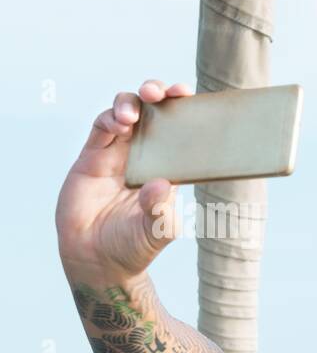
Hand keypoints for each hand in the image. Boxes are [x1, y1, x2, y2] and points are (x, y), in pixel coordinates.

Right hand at [56, 79, 193, 280]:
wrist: (96, 259)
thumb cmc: (133, 246)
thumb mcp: (156, 232)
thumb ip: (160, 211)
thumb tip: (162, 186)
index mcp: (169, 167)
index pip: (181, 130)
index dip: (185, 109)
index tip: (189, 95)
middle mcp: (146, 155)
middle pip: (153, 111)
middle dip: (157, 93)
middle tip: (160, 93)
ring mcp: (118, 155)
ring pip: (125, 112)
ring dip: (130, 103)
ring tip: (132, 117)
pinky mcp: (92, 158)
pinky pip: (100, 129)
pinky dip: (109, 120)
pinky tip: (118, 125)